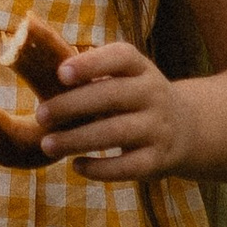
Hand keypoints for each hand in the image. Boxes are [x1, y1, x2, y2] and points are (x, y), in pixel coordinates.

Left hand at [39, 40, 190, 180]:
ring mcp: (158, 128)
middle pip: (112, 95)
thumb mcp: (126, 78)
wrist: (186, 129)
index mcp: (141, 69)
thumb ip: (93, 76)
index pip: (121, 57)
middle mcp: (154, 94)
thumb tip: (41, 74)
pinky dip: (99, 169)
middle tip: (40, 115)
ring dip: (77, 139)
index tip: (61, 73)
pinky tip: (76, 166)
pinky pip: (126, 166)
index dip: (91, 63)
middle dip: (72, 106)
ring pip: (116, 132)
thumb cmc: (136, 99)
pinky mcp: (158, 160)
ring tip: (47, 144)